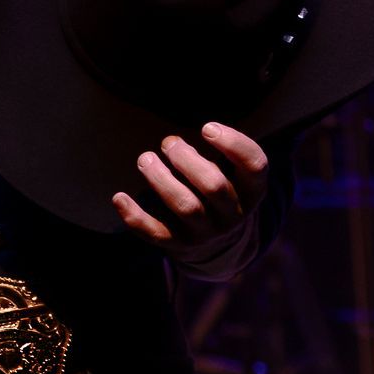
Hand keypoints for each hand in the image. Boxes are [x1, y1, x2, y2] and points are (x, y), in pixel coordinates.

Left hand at [113, 122, 267, 256]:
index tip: (206, 127)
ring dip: (161, 179)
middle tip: (169, 143)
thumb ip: (217, 152)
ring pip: (186, 207)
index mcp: (252, 190)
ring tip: (145, 159)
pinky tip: (119, 197)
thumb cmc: (222, 190)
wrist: (219, 245)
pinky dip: (136, 217)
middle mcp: (234, 215)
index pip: (254, 165)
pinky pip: (157, 233)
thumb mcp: (234, 172)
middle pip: (214, 186)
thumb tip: (172, 143)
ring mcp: (208, 234)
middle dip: (187, 159)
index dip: (233, 143)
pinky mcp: (181, 246)